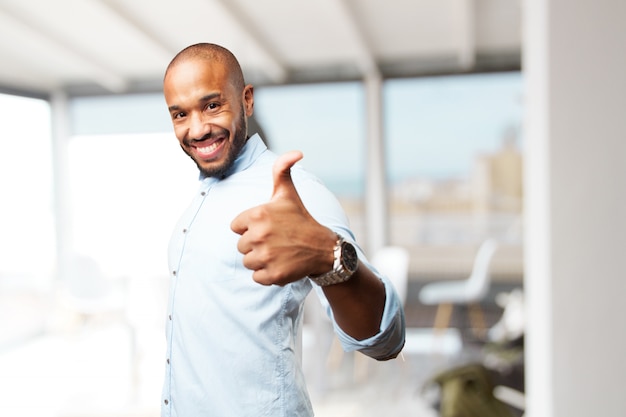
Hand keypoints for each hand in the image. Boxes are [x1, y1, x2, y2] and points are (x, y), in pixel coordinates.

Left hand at [231, 151, 335, 285]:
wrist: (323, 248)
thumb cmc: (300, 218)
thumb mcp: (288, 193)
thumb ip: (282, 169)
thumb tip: (297, 152)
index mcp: (258, 214)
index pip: (236, 227)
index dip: (250, 227)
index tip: (268, 226)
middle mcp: (259, 235)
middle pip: (241, 246)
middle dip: (255, 244)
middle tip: (276, 240)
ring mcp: (266, 256)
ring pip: (247, 262)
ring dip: (260, 260)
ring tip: (278, 252)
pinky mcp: (273, 274)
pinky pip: (256, 277)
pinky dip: (267, 274)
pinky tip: (281, 263)